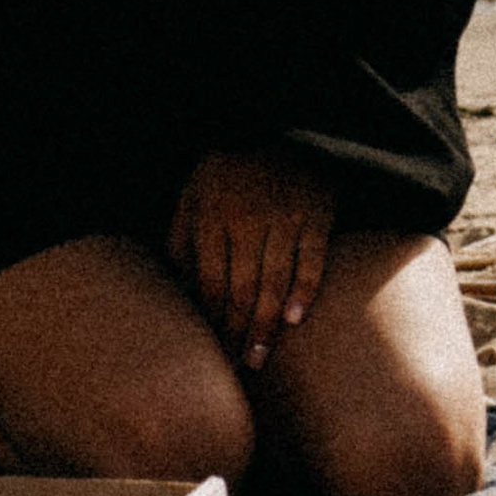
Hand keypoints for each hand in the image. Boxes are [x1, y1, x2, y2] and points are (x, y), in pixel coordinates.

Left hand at [168, 150, 333, 374]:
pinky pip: (312, 260)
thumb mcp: (192, 194)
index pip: (210, 282)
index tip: (211, 351)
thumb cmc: (228, 171)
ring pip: (274, 282)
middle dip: (237, 333)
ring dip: (266, 325)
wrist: (283, 128)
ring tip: (259, 358)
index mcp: (212, 215)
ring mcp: (284, 217)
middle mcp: (248, 219)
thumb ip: (181, 240)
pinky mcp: (316, 215)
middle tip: (237, 368)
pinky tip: (295, 320)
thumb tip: (178, 292)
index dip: (210, 321)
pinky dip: (304, 291)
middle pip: (241, 290)